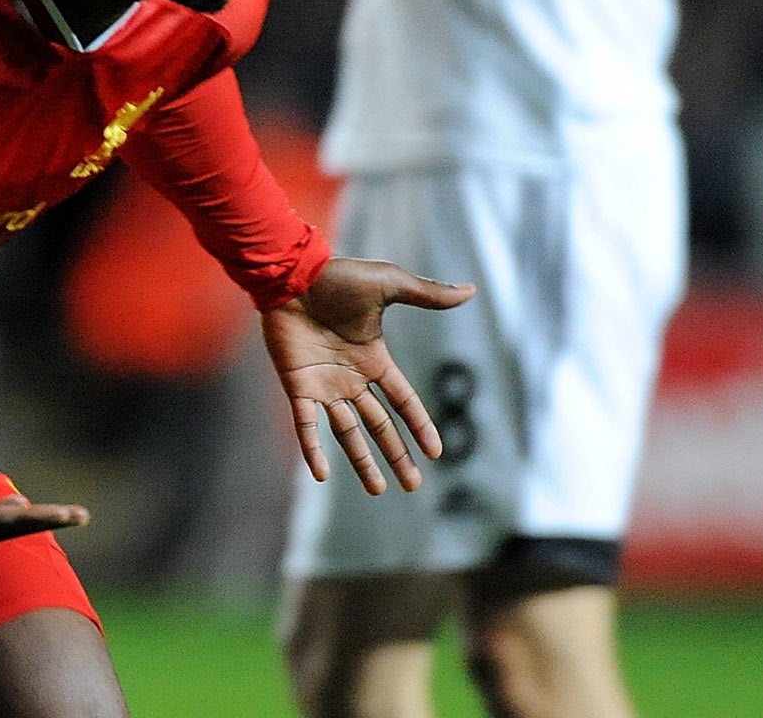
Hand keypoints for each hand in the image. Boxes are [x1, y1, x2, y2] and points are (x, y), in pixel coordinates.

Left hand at [262, 257, 474, 495]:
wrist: (291, 274)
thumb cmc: (337, 276)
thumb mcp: (389, 284)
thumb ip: (426, 294)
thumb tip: (470, 290)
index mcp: (374, 358)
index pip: (403, 400)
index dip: (419, 425)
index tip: (435, 453)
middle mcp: (351, 377)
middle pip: (379, 424)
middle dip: (396, 454)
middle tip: (413, 486)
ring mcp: (323, 384)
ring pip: (347, 432)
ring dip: (362, 461)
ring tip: (378, 490)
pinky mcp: (297, 386)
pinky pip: (306, 425)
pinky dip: (312, 449)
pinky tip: (321, 475)